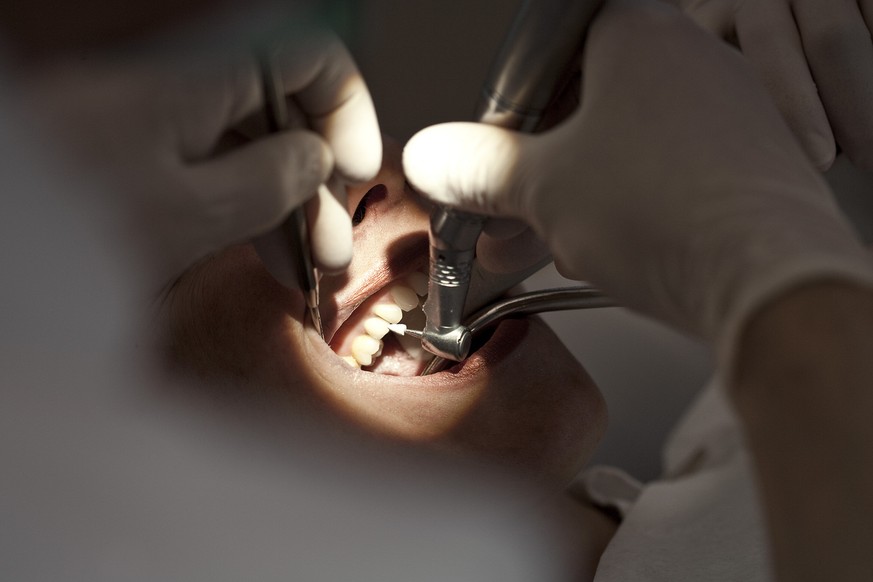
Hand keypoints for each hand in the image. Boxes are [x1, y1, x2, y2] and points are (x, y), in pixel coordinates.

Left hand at [28, 30, 380, 286]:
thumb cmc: (68, 227)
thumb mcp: (188, 213)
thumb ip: (268, 180)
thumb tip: (315, 160)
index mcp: (199, 75)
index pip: (305, 55)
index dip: (346, 107)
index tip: (358, 169)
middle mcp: (183, 84)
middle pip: (279, 106)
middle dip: (317, 175)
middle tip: (331, 246)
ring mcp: (158, 118)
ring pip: (247, 141)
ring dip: (283, 201)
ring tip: (301, 266)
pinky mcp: (138, 150)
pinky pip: (209, 163)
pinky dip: (240, 205)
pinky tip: (256, 250)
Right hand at [404, 0, 872, 367]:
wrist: (768, 278)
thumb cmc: (665, 211)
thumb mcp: (540, 187)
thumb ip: (478, 168)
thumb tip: (432, 158)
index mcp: (640, 36)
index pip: (558, 45)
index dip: (518, 98)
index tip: (498, 141)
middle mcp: (694, 61)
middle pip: (591, 105)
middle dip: (540, 168)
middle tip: (507, 212)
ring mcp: (731, 113)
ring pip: (629, 148)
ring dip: (578, 197)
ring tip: (545, 246)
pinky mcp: (751, 166)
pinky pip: (673, 176)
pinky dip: (632, 209)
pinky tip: (605, 251)